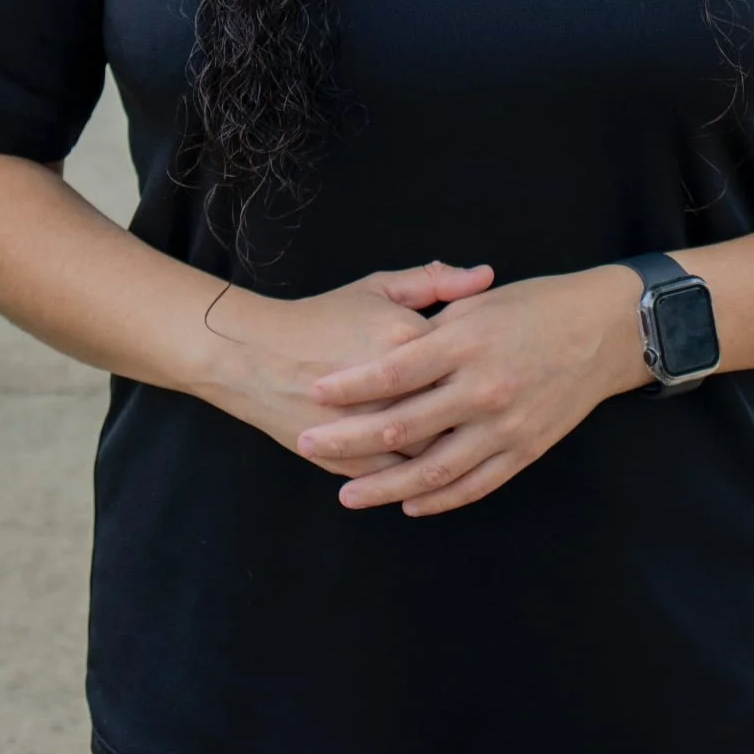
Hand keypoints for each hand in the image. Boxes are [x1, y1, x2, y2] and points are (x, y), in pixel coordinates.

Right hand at [201, 261, 494, 478]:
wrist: (256, 357)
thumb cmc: (323, 318)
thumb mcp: (378, 288)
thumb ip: (435, 282)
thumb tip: (487, 275)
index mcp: (408, 339)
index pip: (472, 358)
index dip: (488, 363)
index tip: (497, 362)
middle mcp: (397, 388)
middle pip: (462, 409)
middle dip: (478, 410)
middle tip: (493, 403)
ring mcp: (376, 430)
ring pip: (440, 450)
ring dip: (457, 446)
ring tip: (469, 435)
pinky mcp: (357, 462)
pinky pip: (406, 477)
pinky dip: (424, 474)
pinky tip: (437, 463)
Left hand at [295, 265, 641, 516]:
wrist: (604, 331)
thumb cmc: (537, 306)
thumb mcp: (480, 302)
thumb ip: (432, 324)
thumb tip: (387, 345)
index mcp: (466, 343)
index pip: (395, 370)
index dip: (352, 385)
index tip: (315, 393)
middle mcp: (482, 387)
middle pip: (403, 424)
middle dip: (350, 439)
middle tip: (309, 445)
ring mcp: (505, 425)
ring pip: (434, 468)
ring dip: (386, 485)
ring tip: (348, 495)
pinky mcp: (525, 450)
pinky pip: (475, 484)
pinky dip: (439, 498)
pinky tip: (409, 502)